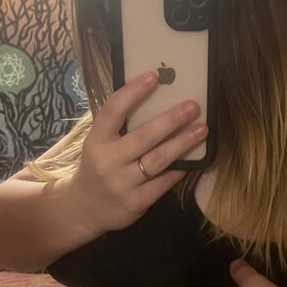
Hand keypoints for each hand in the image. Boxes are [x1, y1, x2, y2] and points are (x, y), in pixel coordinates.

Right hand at [71, 71, 207, 233]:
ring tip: (202, 129)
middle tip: (193, 106)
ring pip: (158, 160)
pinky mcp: (136, 203)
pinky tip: (194, 158)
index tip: (153, 77)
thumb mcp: (99, 145)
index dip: (132, 92)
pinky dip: (180, 168)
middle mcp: (108, 162)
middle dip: (171, 120)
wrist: (83, 209)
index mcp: (96, 141)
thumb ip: (119, 127)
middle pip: (144, 136)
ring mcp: (122, 184)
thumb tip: (156, 99)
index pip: (113, 111)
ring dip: (182, 143)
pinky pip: (163, 182)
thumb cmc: (97, 168)